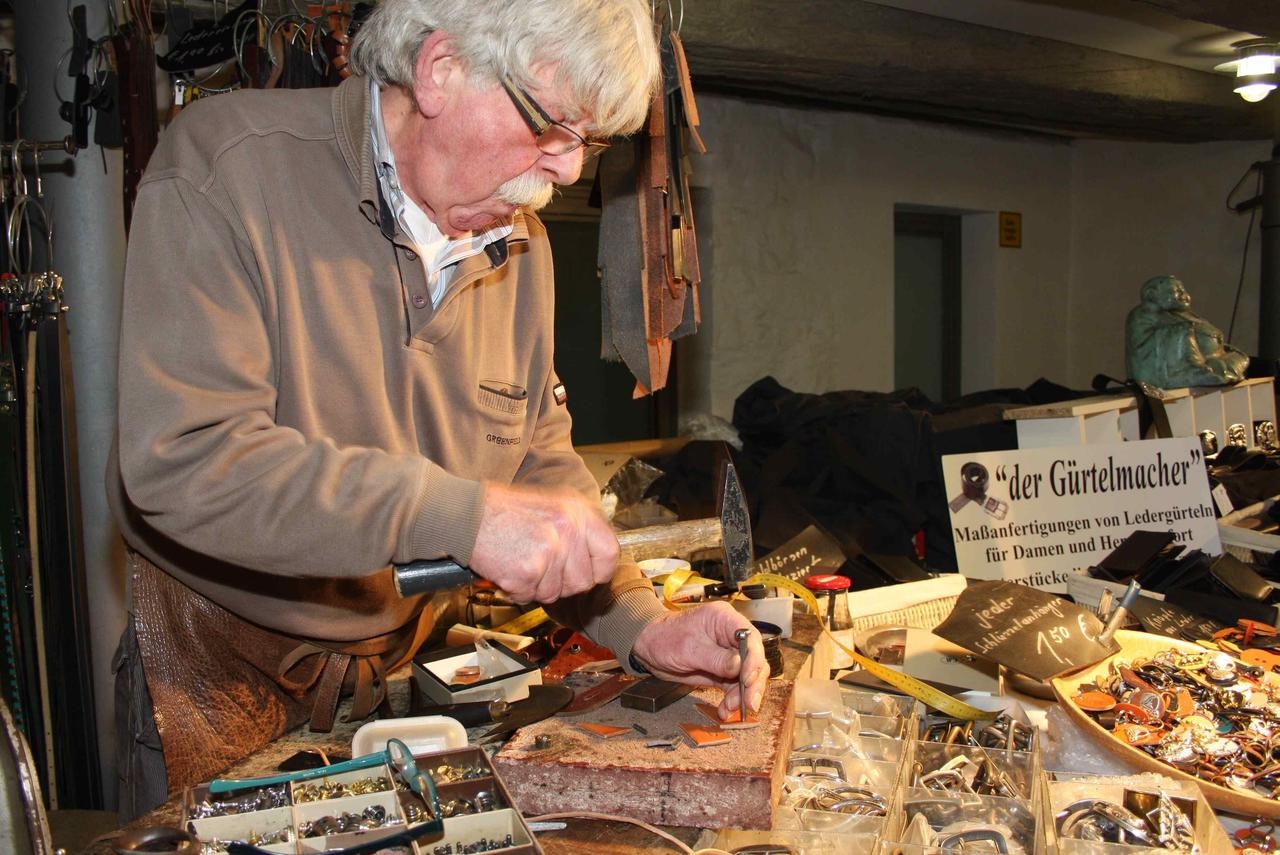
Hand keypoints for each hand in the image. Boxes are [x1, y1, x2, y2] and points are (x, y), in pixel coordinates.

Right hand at [468, 483, 618, 603]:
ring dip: (536, 586)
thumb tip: (598, 560)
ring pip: (555, 594)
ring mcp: (550, 551)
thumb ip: (579, 529)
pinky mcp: (529, 571)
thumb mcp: (554, 505)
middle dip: (561, 583)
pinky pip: (530, 597)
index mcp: (579, 511)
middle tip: (539, 565)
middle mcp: (569, 530)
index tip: (587, 574)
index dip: (599, 570)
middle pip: (582, 582)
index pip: (610, 554)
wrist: (468, 514)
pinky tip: (507, 568)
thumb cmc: (506, 510)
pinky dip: (516, 590)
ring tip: (520, 560)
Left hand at [630, 602, 766, 720]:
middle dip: (752, 683)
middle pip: (754, 660)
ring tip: (729, 708)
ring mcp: (728, 654)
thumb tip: (741, 666)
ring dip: (742, 695)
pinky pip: (734, 686)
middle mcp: (730, 636)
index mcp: (725, 620)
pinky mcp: (722, 670)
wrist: (648, 647)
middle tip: (748, 703)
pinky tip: (724, 710)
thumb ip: (716, 659)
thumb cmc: (664, 638)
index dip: (754, 660)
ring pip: (747, 676)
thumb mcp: (689, 649)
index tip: (747, 680)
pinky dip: (732, 700)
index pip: (751, 638)